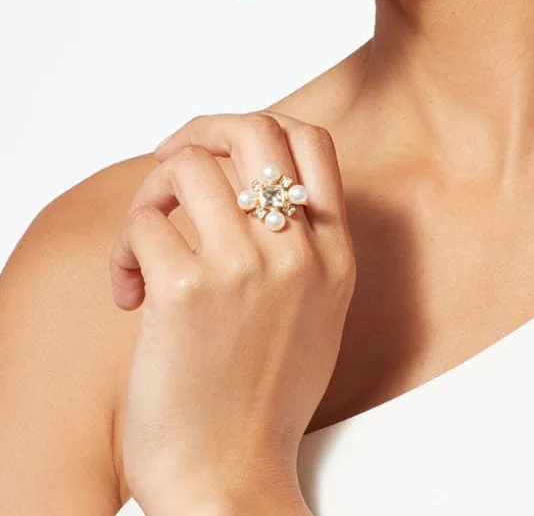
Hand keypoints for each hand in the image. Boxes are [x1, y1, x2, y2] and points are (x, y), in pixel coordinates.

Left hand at [109, 111, 355, 514]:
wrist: (230, 478)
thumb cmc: (264, 401)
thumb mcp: (318, 313)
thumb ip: (306, 247)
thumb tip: (255, 186)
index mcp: (335, 254)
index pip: (313, 141)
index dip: (259, 128)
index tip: (221, 151)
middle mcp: (298, 251)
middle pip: (254, 129)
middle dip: (201, 130)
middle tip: (168, 159)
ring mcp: (246, 267)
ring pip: (188, 166)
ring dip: (151, 198)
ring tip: (145, 249)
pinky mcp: (187, 292)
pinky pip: (145, 225)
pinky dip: (125, 251)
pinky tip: (130, 295)